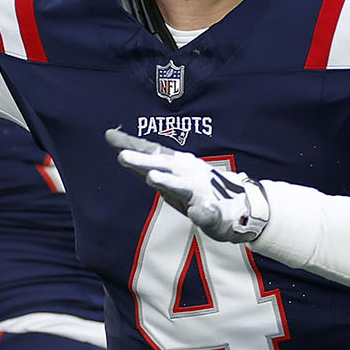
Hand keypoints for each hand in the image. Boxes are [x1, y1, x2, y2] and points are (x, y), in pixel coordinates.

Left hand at [105, 128, 269, 241]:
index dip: (131, 145)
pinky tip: (196, 212)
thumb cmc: (200, 189)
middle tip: (122, 156)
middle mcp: (188, 174)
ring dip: (169, 181)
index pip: (151, 152)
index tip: (110, 136)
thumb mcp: (173, 176)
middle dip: (143, 160)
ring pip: (182, 186)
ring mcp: (201, 192)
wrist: (240, 207)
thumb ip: (150, 165)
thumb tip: (121, 151)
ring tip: (152, 177)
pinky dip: (202, 212)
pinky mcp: (213, 212)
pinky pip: (207, 213)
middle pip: (162, 165)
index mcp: (177, 165)